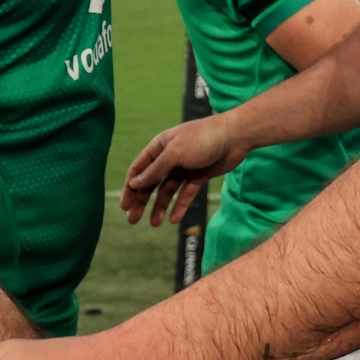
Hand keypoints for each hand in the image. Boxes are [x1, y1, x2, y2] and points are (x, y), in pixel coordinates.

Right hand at [122, 115, 251, 226]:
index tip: (124, 206)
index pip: (139, 169)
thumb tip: (134, 183)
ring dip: (160, 206)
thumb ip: (155, 170)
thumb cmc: (202, 139)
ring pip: (167, 191)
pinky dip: (180, 206)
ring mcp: (184, 168)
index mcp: (160, 147)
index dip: (130, 187)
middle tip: (133, 220)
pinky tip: (174, 219)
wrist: (235, 136)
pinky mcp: (198, 176)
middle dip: (141, 201)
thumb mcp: (175, 154)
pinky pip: (186, 194)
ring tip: (155, 223)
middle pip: (151, 182)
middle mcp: (169, 157)